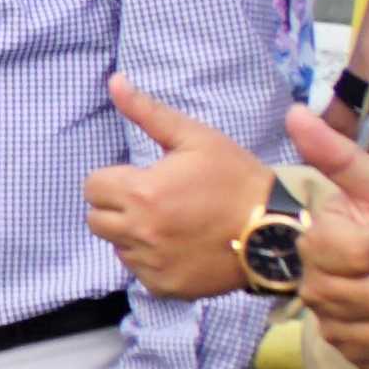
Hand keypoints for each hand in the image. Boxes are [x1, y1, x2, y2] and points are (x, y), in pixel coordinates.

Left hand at [79, 77, 277, 298]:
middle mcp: (140, 232)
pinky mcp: (166, 286)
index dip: (113, 179)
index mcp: (141, 192)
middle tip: (153, 199)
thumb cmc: (236, 177)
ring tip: (170, 221)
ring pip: (116, 245)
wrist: (277, 228)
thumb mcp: (195, 137)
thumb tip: (114, 81)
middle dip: (117, 206)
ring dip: (132, 233)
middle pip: (96, 219)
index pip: (91, 187)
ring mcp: (152, 263)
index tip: (140, 178)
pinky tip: (179, 245)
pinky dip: (150, 259)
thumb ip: (148, 112)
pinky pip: (138, 271)